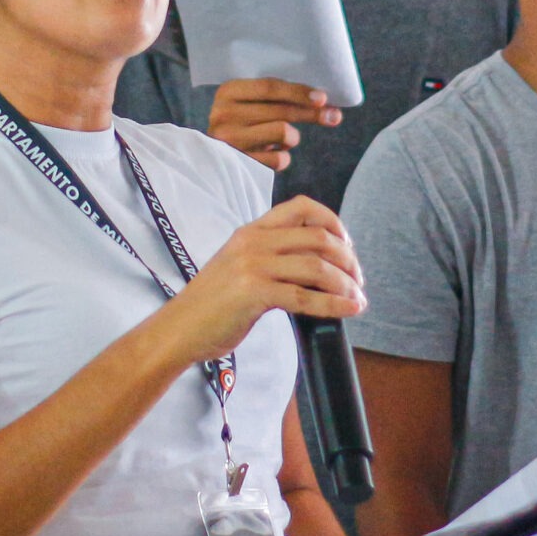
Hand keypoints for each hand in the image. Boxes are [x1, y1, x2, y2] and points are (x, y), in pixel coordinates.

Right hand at [159, 195, 361, 359]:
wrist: (178, 328)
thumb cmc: (211, 304)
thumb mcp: (239, 265)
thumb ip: (271, 257)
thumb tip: (318, 267)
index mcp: (251, 230)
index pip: (302, 207)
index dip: (333, 222)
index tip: (347, 245)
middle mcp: (253, 241)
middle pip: (318, 237)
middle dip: (347, 259)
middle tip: (358, 280)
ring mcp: (252, 265)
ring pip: (316, 266)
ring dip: (345, 283)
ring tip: (357, 298)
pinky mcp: (253, 293)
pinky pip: (304, 296)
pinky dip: (334, 304)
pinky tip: (348, 310)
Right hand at [207, 79, 340, 171]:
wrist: (215, 158)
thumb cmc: (243, 124)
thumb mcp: (250, 104)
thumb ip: (276, 97)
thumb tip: (322, 101)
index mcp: (228, 92)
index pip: (270, 87)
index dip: (299, 92)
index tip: (323, 98)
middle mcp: (224, 115)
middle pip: (280, 110)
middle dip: (312, 113)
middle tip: (334, 116)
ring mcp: (230, 141)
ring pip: (283, 132)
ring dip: (292, 137)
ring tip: (283, 139)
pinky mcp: (239, 164)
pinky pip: (279, 160)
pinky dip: (283, 157)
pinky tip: (272, 154)